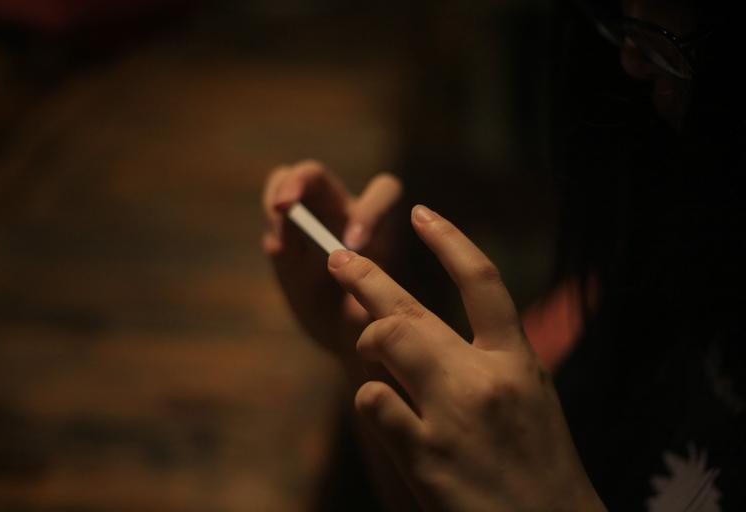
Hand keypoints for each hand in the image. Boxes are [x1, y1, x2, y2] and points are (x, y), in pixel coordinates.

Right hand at [262, 160, 401, 358]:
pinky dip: (273, 230)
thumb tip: (355, 306)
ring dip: (276, 201)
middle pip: (317, 177)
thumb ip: (369, 311)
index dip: (368, 211)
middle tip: (284, 205)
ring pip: (286, 183)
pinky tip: (278, 252)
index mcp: (378, 223)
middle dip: (299, 182)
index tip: (354, 244)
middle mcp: (342, 211)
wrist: (343, 330)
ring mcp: (308, 220)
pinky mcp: (284, 237)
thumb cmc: (371, 319)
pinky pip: (273, 217)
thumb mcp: (378, 319)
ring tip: (278, 236)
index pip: (381, 192)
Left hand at [327, 205, 605, 511]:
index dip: (449, 241)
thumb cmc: (536, 463)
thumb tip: (410, 329)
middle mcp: (486, 378)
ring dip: (366, 339)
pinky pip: (373, 400)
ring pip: (385, 340)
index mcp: (518, 361)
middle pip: (410, 307)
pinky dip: (372, 399)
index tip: (421, 213)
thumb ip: (482, 361)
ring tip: (365, 346)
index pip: (482, 282)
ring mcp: (453, 414)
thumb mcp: (526, 399)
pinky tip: (386, 413)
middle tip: (338, 257)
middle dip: (366, 275)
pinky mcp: (424, 454)